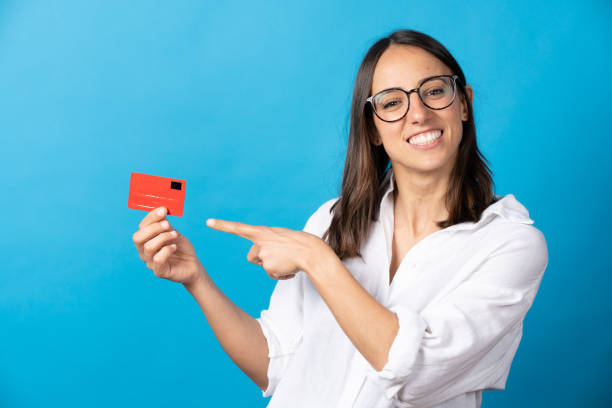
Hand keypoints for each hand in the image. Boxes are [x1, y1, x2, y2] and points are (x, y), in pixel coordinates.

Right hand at [133, 206, 207, 286]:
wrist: (193, 264)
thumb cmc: (182, 248)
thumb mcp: (174, 233)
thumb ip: (166, 225)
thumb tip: (161, 211)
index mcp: (146, 241)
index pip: (142, 227)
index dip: (151, 217)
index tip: (163, 210)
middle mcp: (144, 252)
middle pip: (138, 238)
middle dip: (153, 228)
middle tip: (168, 224)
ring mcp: (151, 263)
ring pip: (148, 247)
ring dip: (163, 238)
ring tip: (175, 235)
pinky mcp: (160, 272)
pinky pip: (158, 260)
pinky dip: (167, 250)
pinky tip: (175, 247)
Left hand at [206, 218, 326, 279]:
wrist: (311, 252)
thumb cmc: (297, 243)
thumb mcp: (279, 238)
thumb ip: (267, 243)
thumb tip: (263, 260)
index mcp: (262, 231)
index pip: (238, 228)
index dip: (222, 225)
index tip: (208, 222)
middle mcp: (259, 242)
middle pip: (252, 257)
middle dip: (263, 260)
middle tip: (279, 257)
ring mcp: (263, 254)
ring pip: (263, 266)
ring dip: (273, 267)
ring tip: (287, 261)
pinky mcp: (268, 267)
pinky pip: (272, 274)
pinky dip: (281, 274)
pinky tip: (290, 268)